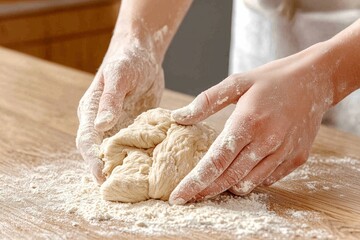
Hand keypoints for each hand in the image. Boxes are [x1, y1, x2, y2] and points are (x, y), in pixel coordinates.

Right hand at [76, 36, 163, 183]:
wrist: (143, 52)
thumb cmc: (127, 59)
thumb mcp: (119, 75)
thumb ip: (110, 99)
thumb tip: (101, 126)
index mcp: (91, 111)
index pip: (87, 141)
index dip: (92, 161)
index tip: (102, 177)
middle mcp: (102, 122)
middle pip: (100, 152)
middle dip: (107, 171)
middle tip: (119, 191)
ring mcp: (119, 125)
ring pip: (118, 151)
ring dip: (124, 167)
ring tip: (136, 186)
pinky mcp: (135, 125)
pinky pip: (136, 144)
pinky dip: (140, 156)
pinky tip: (151, 167)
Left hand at [169, 43, 333, 204]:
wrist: (315, 80)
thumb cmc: (271, 80)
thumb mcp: (237, 82)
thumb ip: (205, 101)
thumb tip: (177, 117)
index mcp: (248, 121)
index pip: (216, 161)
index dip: (195, 182)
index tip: (178, 197)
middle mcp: (267, 141)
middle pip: (229, 178)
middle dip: (206, 190)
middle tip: (190, 194)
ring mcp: (285, 152)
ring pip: (249, 184)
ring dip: (228, 186)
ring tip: (216, 179)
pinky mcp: (297, 158)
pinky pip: (268, 180)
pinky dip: (251, 179)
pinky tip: (244, 168)